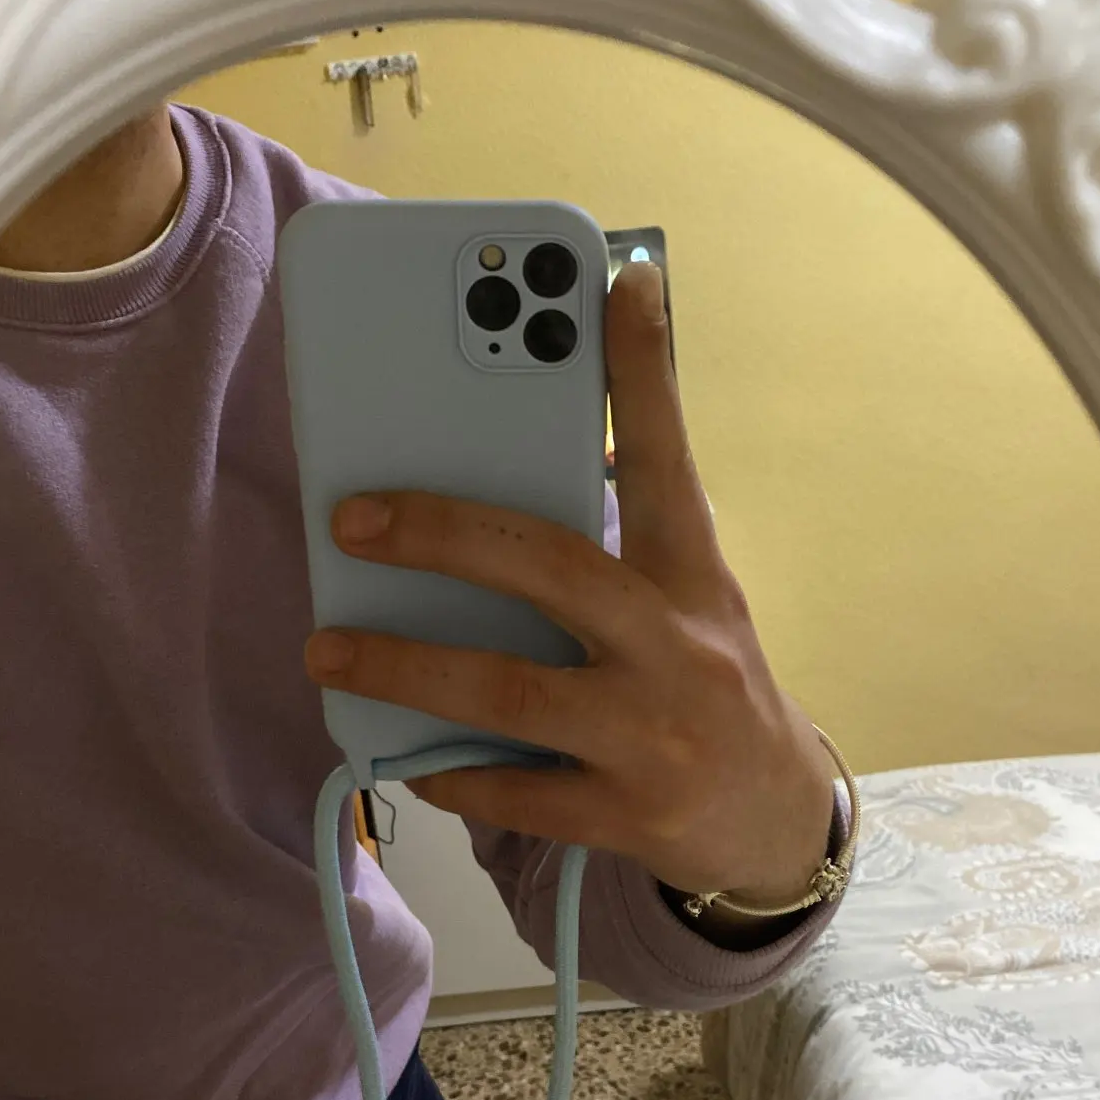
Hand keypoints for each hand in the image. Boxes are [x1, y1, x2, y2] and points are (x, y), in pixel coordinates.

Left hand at [304, 262, 835, 909]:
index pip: (671, 459)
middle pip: (552, 568)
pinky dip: (451, 775)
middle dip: (442, 533)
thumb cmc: (708, 690)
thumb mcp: (691, 604)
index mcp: (694, 579)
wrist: (772, 821)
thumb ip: (616, 546)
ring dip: (405, 669)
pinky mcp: (628, 815)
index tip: (621, 278)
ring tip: (327, 652)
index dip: (645, 369)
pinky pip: (515, 793)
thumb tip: (495, 484)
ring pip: (510, 694)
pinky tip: (406, 760)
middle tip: (353, 516)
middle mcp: (677, 647)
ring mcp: (653, 735)